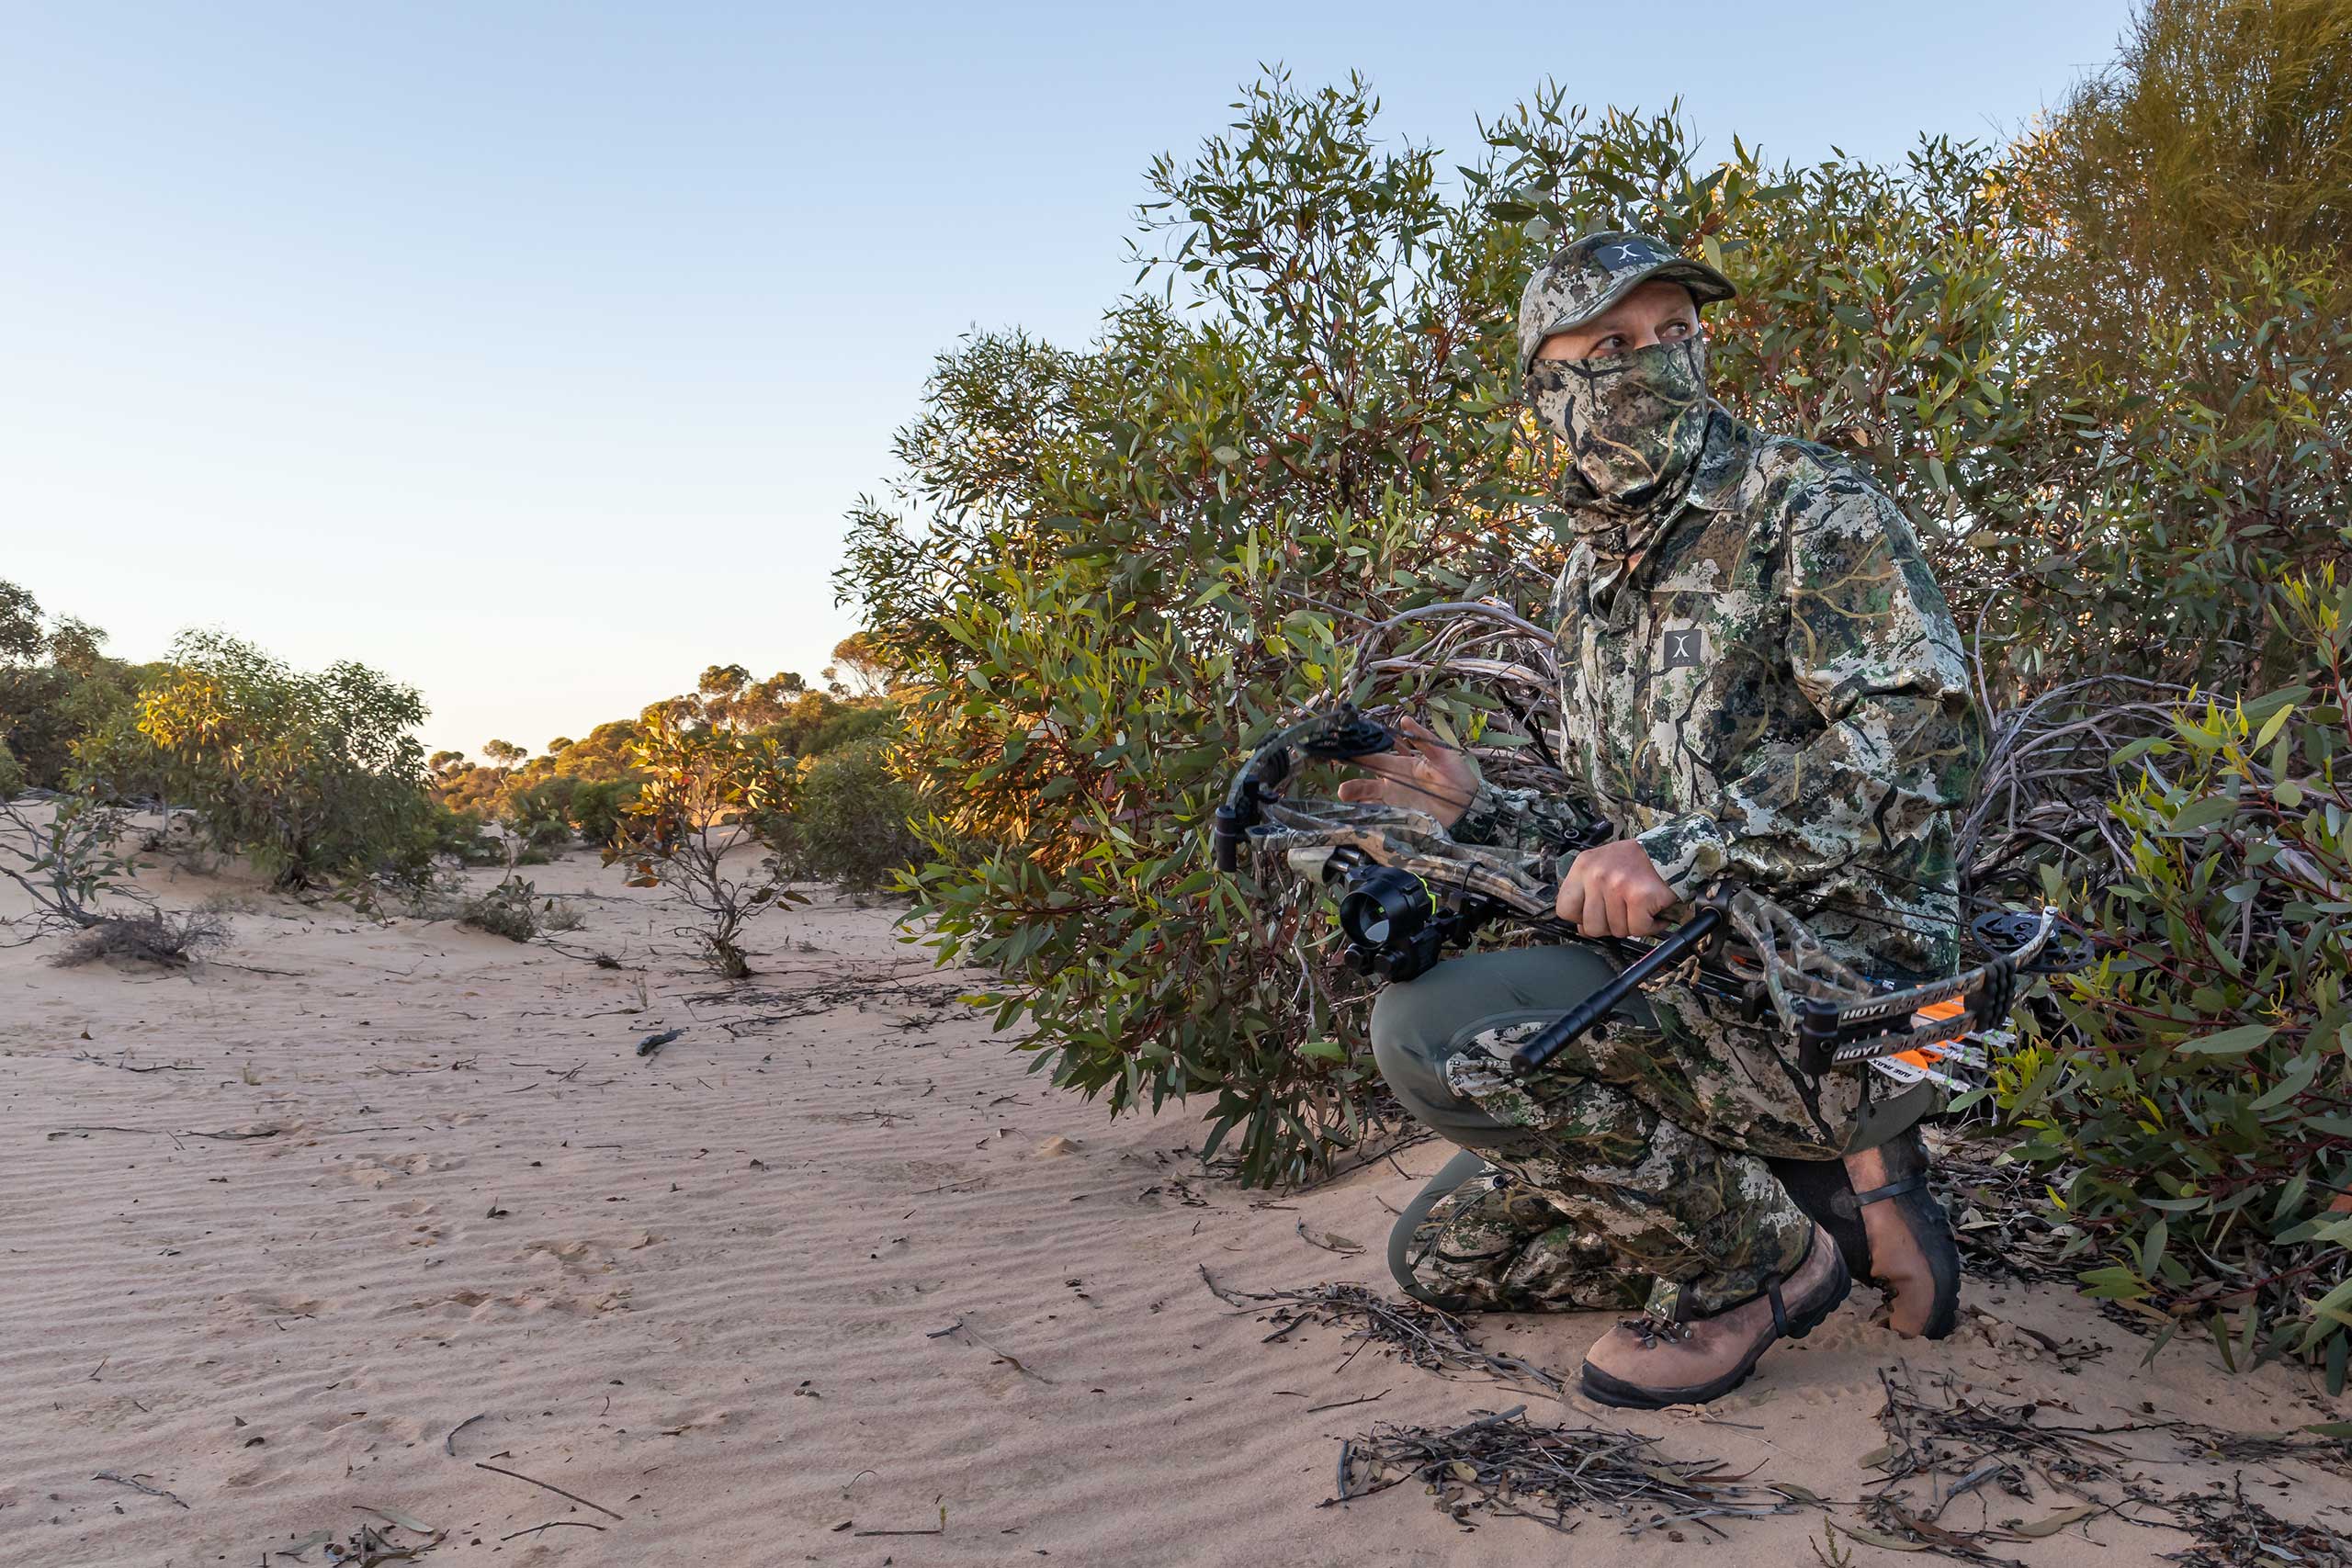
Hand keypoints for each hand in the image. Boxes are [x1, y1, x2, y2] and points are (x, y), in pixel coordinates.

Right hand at [1333, 717, 1478, 828]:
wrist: (1470, 806)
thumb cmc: (1459, 778)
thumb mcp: (1443, 754)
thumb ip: (1423, 738)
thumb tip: (1404, 720)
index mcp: (1403, 764)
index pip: (1376, 756)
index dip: (1360, 751)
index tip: (1343, 745)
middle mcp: (1395, 781)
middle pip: (1367, 777)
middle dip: (1352, 776)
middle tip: (1337, 770)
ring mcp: (1397, 799)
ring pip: (1370, 795)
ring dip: (1356, 793)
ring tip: (1343, 793)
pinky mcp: (1402, 815)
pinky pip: (1381, 813)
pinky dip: (1369, 811)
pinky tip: (1359, 809)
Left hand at [1556, 838, 1676, 938]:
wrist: (1674, 849)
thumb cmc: (1638, 861)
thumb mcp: (1603, 866)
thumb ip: (1588, 894)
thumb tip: (1583, 928)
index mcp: (1584, 866)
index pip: (1564, 909)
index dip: (1581, 918)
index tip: (1597, 913)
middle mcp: (1597, 875)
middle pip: (1592, 926)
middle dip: (1611, 925)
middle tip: (1625, 911)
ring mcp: (1617, 885)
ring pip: (1617, 930)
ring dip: (1633, 924)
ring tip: (1640, 907)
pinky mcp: (1639, 897)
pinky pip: (1638, 929)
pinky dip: (1651, 926)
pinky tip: (1653, 911)